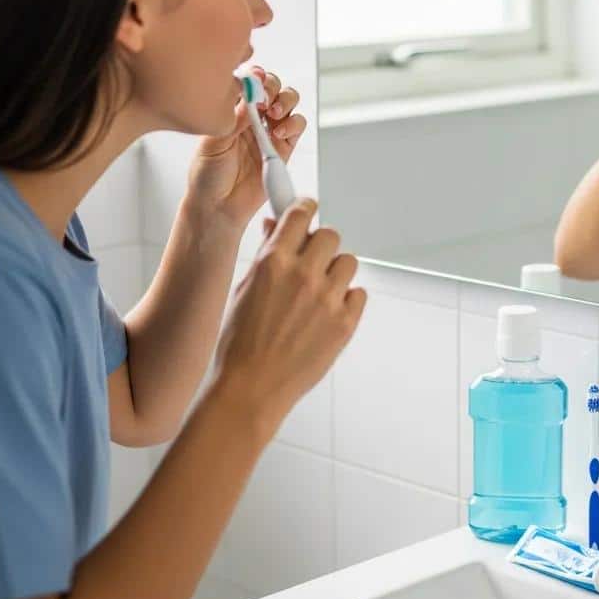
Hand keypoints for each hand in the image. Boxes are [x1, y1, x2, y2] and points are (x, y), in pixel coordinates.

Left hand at [187, 66, 306, 231]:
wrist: (219, 207)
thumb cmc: (208, 177)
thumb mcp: (212, 143)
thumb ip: (233, 119)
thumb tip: (249, 96)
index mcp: (231, 111)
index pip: (247, 83)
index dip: (254, 77)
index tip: (254, 80)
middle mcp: (252, 117)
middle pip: (272, 86)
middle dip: (272, 86)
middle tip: (265, 98)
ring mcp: (269, 131)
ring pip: (288, 102)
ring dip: (285, 101)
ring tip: (274, 113)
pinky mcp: (284, 148)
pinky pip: (297, 126)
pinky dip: (293, 124)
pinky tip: (280, 133)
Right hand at [212, 199, 366, 433]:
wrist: (251, 388)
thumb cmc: (240, 343)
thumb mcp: (244, 289)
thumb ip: (265, 254)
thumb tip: (276, 225)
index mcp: (274, 262)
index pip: (301, 214)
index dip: (305, 211)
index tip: (308, 213)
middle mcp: (303, 275)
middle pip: (330, 236)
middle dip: (320, 246)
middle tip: (311, 262)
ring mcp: (327, 299)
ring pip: (348, 262)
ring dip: (335, 272)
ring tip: (318, 293)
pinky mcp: (345, 322)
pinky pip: (358, 294)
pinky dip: (346, 300)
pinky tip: (327, 314)